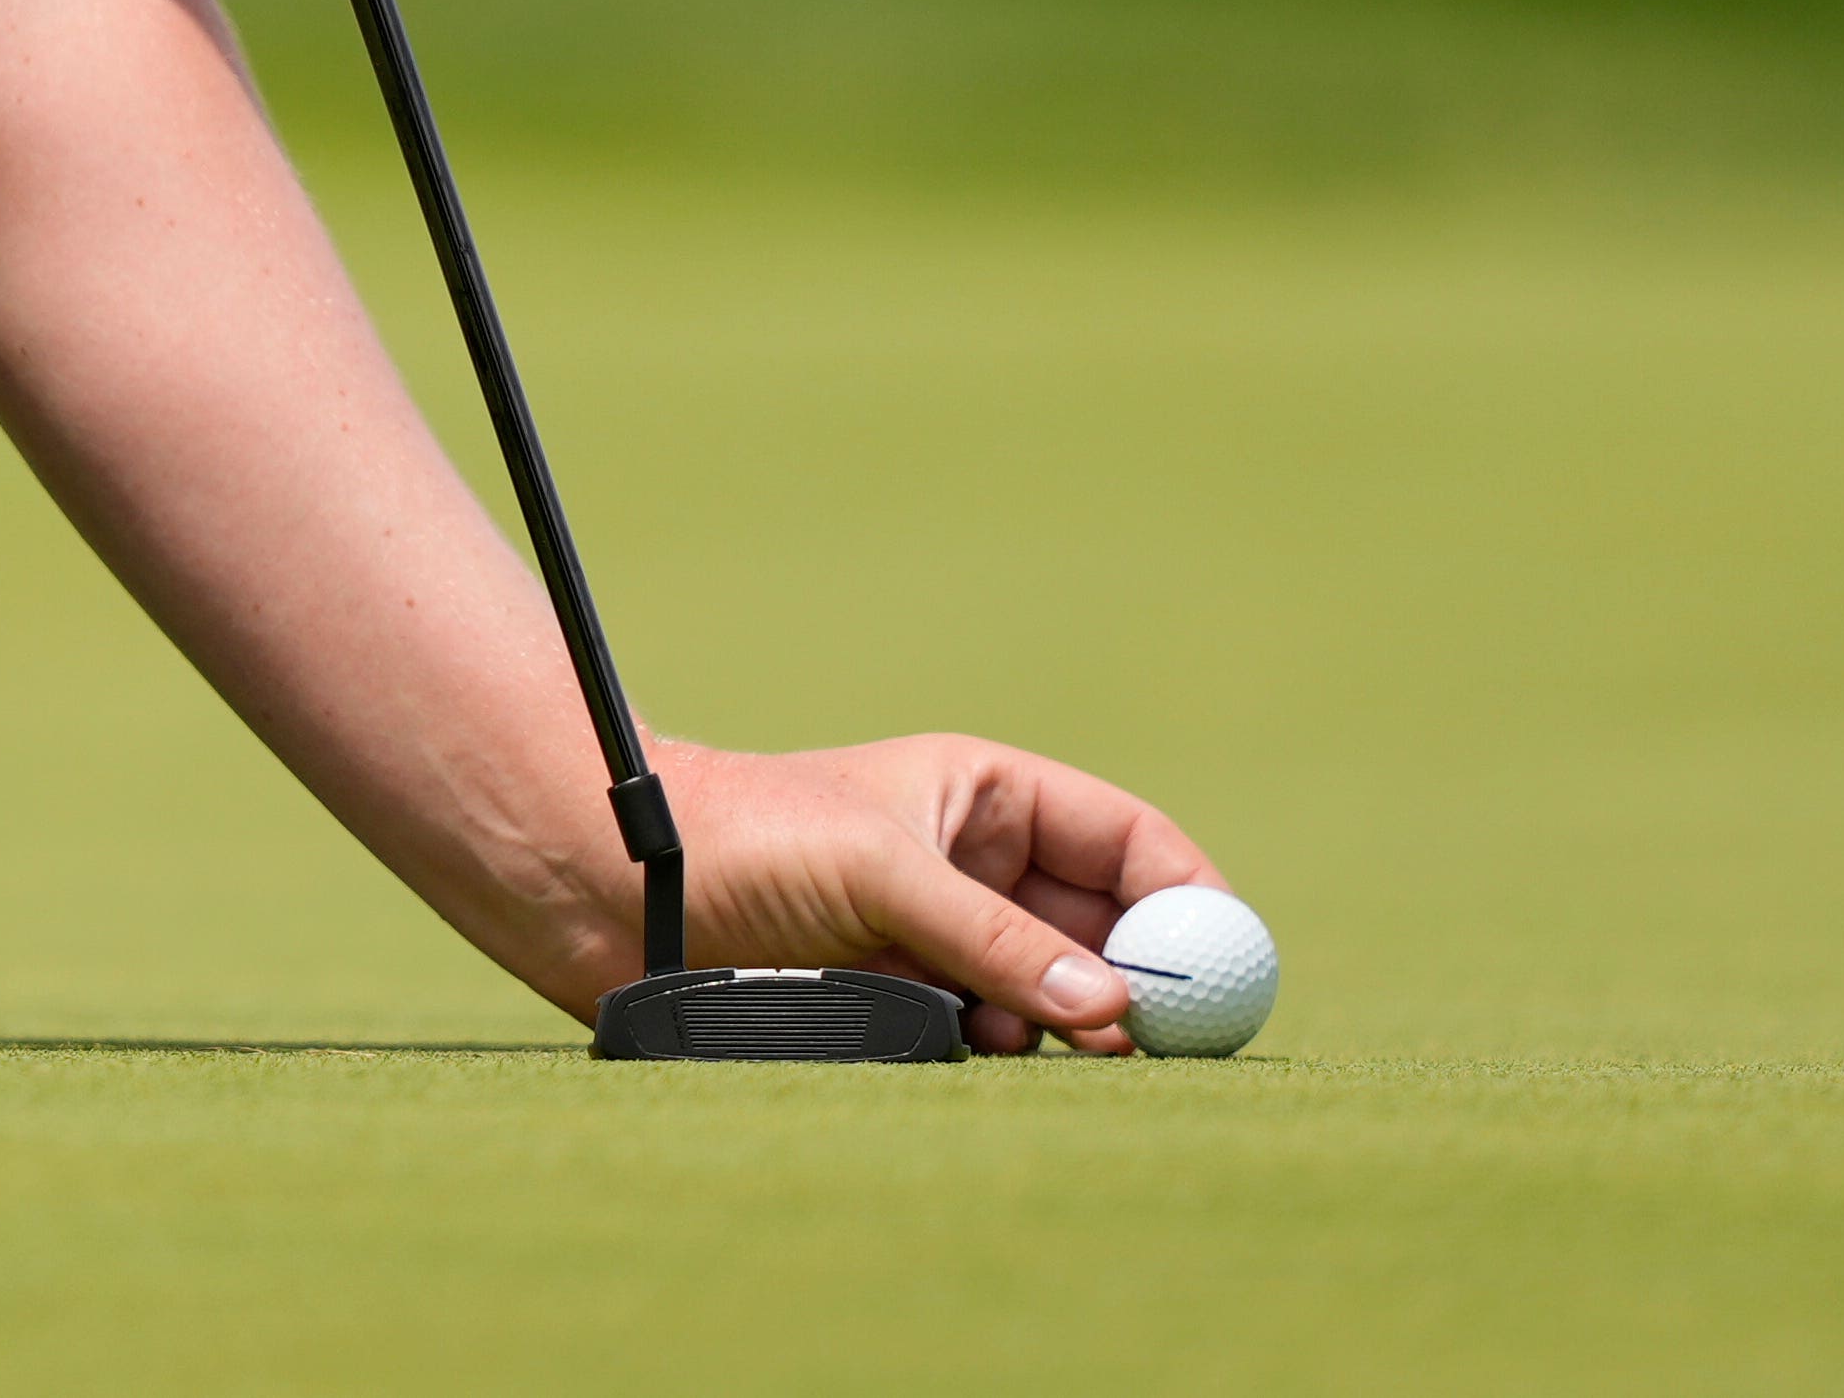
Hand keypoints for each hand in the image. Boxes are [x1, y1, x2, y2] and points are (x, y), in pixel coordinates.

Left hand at [641, 733, 1221, 1052]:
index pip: (1127, 840)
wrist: (618, 892)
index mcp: (988, 795)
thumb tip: (1112, 1006)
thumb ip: (993, 939)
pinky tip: (963, 1044)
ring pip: (1057, 992)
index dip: (1186, 897)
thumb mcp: (879, 873)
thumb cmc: (745, 840)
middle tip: (1153, 1038)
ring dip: (1060, 1020)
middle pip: (1109, 928)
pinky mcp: (909, 1002)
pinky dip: (1001, 1049)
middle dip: (1138, 979)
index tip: (1224, 963)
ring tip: (1016, 1028)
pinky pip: (995, 1036)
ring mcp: (948, 938)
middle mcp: (980, 864)